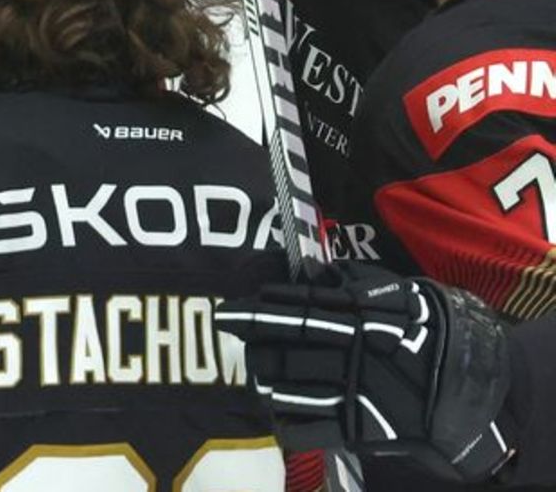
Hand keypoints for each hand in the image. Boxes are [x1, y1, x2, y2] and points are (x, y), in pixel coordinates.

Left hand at [215, 261, 515, 482]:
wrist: (470, 385)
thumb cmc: (431, 330)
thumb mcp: (400, 293)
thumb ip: (356, 282)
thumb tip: (315, 272)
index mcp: (360, 316)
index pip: (298, 308)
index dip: (259, 309)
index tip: (228, 309)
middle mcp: (351, 352)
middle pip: (286, 346)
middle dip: (254, 343)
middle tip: (235, 338)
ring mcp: (354, 391)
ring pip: (290, 387)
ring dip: (265, 380)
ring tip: (254, 374)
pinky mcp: (359, 428)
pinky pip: (309, 429)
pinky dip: (285, 424)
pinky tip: (274, 415)